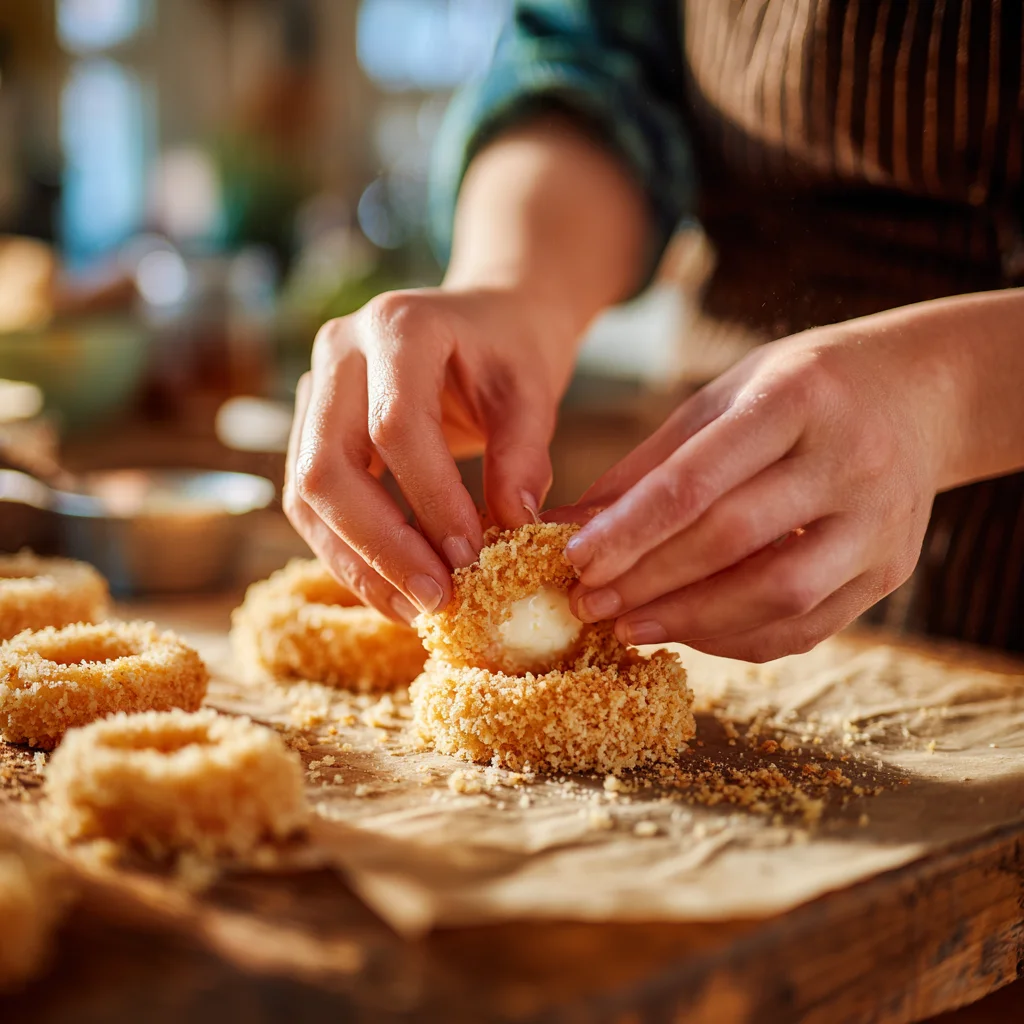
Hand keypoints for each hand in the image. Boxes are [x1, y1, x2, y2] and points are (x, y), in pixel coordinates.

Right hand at [284, 286, 576, 621]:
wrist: (485, 319)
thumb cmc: (511, 351)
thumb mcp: (532, 393)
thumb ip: (524, 456)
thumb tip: (512, 531)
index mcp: (397, 326)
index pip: (396, 425)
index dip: (430, 499)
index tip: (470, 558)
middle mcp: (338, 352)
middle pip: (328, 466)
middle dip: (381, 547)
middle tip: (436, 601)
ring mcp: (314, 389)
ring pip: (306, 494)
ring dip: (358, 562)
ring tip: (415, 611)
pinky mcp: (310, 429)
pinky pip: (311, 503)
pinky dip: (350, 553)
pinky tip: (393, 590)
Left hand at [555, 313, 961, 661]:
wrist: (920, 395)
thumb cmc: (801, 390)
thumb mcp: (725, 397)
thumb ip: (650, 463)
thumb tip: (571, 521)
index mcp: (796, 399)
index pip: (697, 480)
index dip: (629, 530)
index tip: (574, 560)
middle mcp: (849, 460)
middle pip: (733, 540)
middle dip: (648, 581)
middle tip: (587, 604)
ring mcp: (879, 522)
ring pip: (778, 594)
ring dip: (691, 621)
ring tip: (627, 626)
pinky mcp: (891, 570)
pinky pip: (808, 625)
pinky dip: (738, 637)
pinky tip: (687, 630)